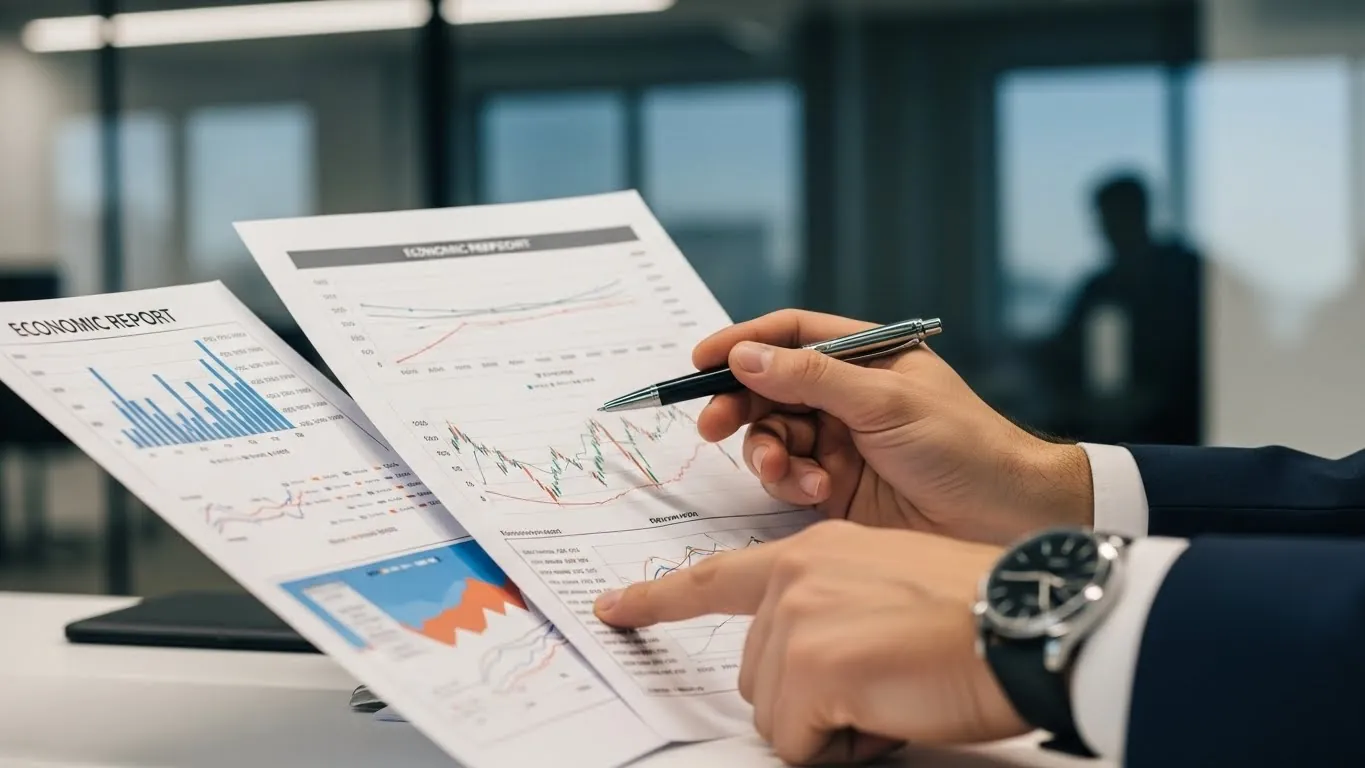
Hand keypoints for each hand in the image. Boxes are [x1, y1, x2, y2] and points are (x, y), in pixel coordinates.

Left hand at [594, 520, 1028, 764]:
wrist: (1022, 620)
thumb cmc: (973, 610)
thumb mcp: (884, 589)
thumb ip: (827, 614)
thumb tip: (803, 677)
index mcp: (809, 554)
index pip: (713, 579)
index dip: (656, 600)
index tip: (613, 609)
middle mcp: (792, 579)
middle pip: (755, 672)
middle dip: (808, 698)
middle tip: (879, 684)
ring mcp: (796, 620)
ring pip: (774, 711)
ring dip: (828, 724)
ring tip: (890, 693)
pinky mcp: (810, 666)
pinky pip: (798, 742)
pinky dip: (840, 747)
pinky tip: (886, 714)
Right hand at [694, 310, 1092, 544]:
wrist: (1006, 517)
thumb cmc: (964, 446)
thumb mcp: (886, 402)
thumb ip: (812, 379)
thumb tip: (746, 357)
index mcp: (865, 356)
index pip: (791, 335)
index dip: (743, 343)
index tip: (700, 360)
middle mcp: (848, 394)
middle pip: (770, 388)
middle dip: (740, 405)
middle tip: (714, 426)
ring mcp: (841, 440)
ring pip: (773, 436)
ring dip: (768, 453)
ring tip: (784, 472)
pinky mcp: (837, 486)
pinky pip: (790, 477)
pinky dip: (791, 483)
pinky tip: (815, 492)